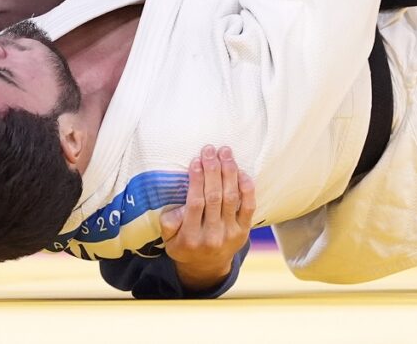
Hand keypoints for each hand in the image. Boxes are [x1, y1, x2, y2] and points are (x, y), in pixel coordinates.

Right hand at [160, 145, 255, 292]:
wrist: (207, 267)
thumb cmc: (185, 245)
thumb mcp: (168, 239)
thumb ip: (169, 221)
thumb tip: (180, 205)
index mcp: (191, 237)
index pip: (195, 203)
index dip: (196, 180)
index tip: (196, 160)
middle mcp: (213, 236)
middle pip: (215, 197)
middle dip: (213, 170)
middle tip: (210, 150)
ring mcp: (231, 234)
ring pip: (232, 198)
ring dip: (229, 172)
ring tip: (225, 153)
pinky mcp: (244, 231)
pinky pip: (248, 207)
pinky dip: (246, 188)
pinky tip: (241, 171)